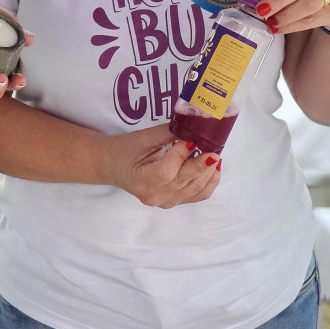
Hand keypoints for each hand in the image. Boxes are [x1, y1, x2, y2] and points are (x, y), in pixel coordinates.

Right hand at [99, 124, 221, 208]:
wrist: (114, 166)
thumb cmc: (125, 149)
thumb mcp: (142, 138)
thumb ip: (167, 133)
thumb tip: (191, 126)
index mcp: (142, 180)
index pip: (167, 170)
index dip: (182, 154)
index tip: (193, 138)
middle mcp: (156, 196)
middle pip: (185, 180)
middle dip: (203, 163)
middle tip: (214, 145)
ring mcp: (166, 202)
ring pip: (196, 189)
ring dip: (209, 171)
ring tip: (215, 152)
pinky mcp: (174, 202)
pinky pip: (197, 195)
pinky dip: (209, 181)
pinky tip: (214, 166)